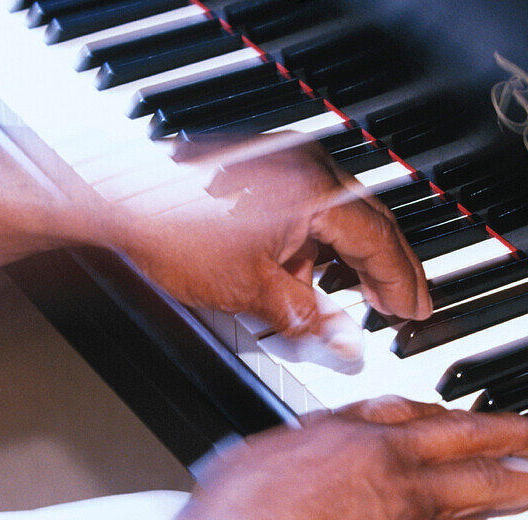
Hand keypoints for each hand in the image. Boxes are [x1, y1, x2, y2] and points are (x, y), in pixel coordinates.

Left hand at [114, 135, 430, 337]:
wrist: (112, 200)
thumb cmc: (172, 231)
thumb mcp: (252, 290)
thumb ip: (310, 318)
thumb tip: (348, 345)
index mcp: (316, 189)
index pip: (379, 240)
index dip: (401, 282)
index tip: (414, 310)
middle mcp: (306, 167)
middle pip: (367, 224)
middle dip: (384, 270)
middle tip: (400, 306)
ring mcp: (282, 165)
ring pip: (337, 219)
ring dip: (347, 262)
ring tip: (352, 302)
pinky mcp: (260, 173)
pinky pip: (306, 211)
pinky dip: (314, 246)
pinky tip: (306, 278)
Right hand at [176, 397, 527, 519]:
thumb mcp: (244, 467)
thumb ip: (276, 462)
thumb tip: (271, 467)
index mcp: (338, 432)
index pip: (403, 411)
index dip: (439, 415)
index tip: (457, 417)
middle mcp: (381, 454)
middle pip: (463, 433)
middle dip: (511, 434)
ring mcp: (405, 497)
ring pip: (486, 482)